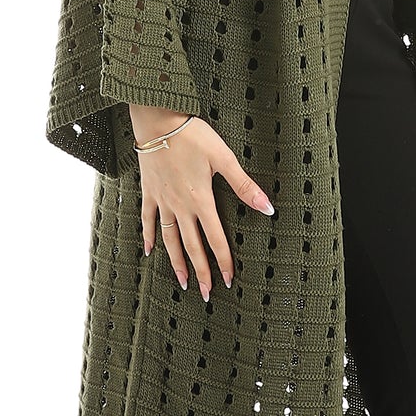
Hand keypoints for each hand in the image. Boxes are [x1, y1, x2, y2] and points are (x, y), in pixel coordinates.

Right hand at [129, 109, 275, 299]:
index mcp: (201, 200)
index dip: (223, 261)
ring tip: (182, 282)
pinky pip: (148, 220)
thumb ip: (244, 186)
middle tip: (207, 293)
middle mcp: (180, 206)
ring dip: (176, 262)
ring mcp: (162, 201)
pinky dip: (149, 236)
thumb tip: (267, 208)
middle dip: (201, 272)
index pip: (215, 239)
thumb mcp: (224, 159)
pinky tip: (149, 251)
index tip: (228, 280)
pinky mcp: (150, 192)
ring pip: (169, 239)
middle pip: (192, 246)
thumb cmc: (193, 137)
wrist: (158, 121)